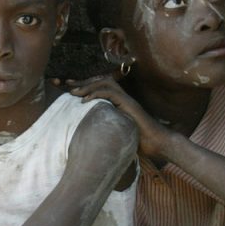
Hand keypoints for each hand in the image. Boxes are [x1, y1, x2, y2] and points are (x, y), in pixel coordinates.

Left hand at [55, 75, 173, 160]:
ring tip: (73, 93)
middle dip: (82, 82)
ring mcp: (126, 100)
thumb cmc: (139, 142)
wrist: (157, 144)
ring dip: (87, 86)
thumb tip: (86, 136)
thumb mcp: (116, 133)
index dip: (84, 87)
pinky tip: (85, 101)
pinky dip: (96, 94)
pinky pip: (111, 93)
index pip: (99, 89)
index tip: (69, 89)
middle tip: (66, 84)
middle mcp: (122, 98)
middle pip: (100, 81)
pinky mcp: (129, 104)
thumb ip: (104, 129)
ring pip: (104, 83)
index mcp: (118, 103)